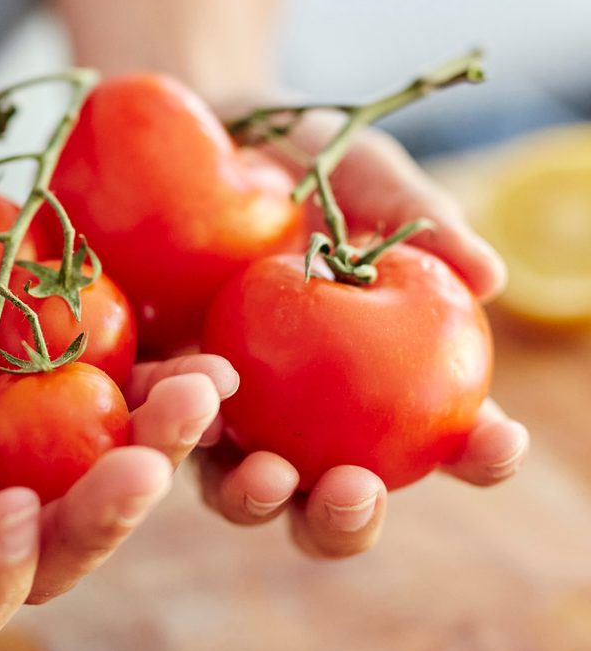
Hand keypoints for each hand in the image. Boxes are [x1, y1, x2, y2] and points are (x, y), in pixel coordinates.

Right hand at [0, 179, 229, 650]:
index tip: (12, 509)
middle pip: (54, 554)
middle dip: (105, 517)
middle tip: (145, 464)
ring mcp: (21, 450)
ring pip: (106, 479)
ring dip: (162, 447)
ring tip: (203, 393)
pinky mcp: (56, 385)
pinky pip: (122, 399)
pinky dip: (164, 383)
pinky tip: (207, 357)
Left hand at [194, 115, 528, 557]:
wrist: (200, 133)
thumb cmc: (300, 157)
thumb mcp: (359, 172)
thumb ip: (418, 218)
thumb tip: (491, 279)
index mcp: (374, 376)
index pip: (441, 437)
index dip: (477, 453)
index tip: (493, 441)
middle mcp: (301, 414)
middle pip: (330, 500)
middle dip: (346, 517)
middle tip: (353, 489)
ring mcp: (225, 412)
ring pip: (241, 491)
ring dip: (258, 499)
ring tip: (267, 474)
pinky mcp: (156, 391)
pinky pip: (162, 429)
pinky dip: (177, 431)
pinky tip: (192, 410)